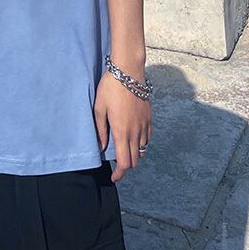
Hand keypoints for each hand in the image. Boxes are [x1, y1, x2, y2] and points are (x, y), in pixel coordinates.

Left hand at [93, 68, 151, 182]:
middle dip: (126, 166)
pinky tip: (133, 136)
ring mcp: (144, 125)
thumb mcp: (99, 108)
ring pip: (142, 149)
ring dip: (134, 153)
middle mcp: (136, 132)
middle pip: (135, 159)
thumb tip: (101, 147)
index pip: (125, 162)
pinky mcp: (149, 117)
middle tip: (116, 164)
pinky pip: (147, 137)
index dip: (120, 173)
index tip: (114, 177)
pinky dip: (141, 142)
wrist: (129, 72)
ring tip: (123, 148)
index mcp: (122, 132)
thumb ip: (100, 130)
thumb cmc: (110, 88)